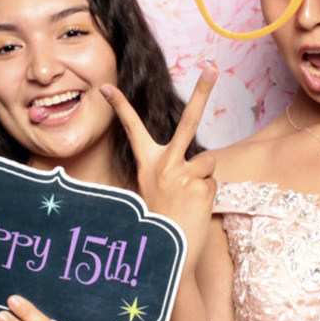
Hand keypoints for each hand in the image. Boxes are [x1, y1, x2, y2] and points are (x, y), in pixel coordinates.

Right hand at [100, 66, 217, 274]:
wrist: (169, 254)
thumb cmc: (161, 221)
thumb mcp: (156, 190)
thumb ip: (172, 170)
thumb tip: (202, 161)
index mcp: (147, 164)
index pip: (132, 129)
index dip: (119, 107)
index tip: (106, 87)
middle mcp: (165, 164)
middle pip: (188, 120)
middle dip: (202, 92)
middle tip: (212, 66)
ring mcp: (185, 173)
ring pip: (206, 162)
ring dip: (202, 179)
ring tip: (189, 200)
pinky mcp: (202, 185)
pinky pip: (212, 181)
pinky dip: (208, 193)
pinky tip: (195, 208)